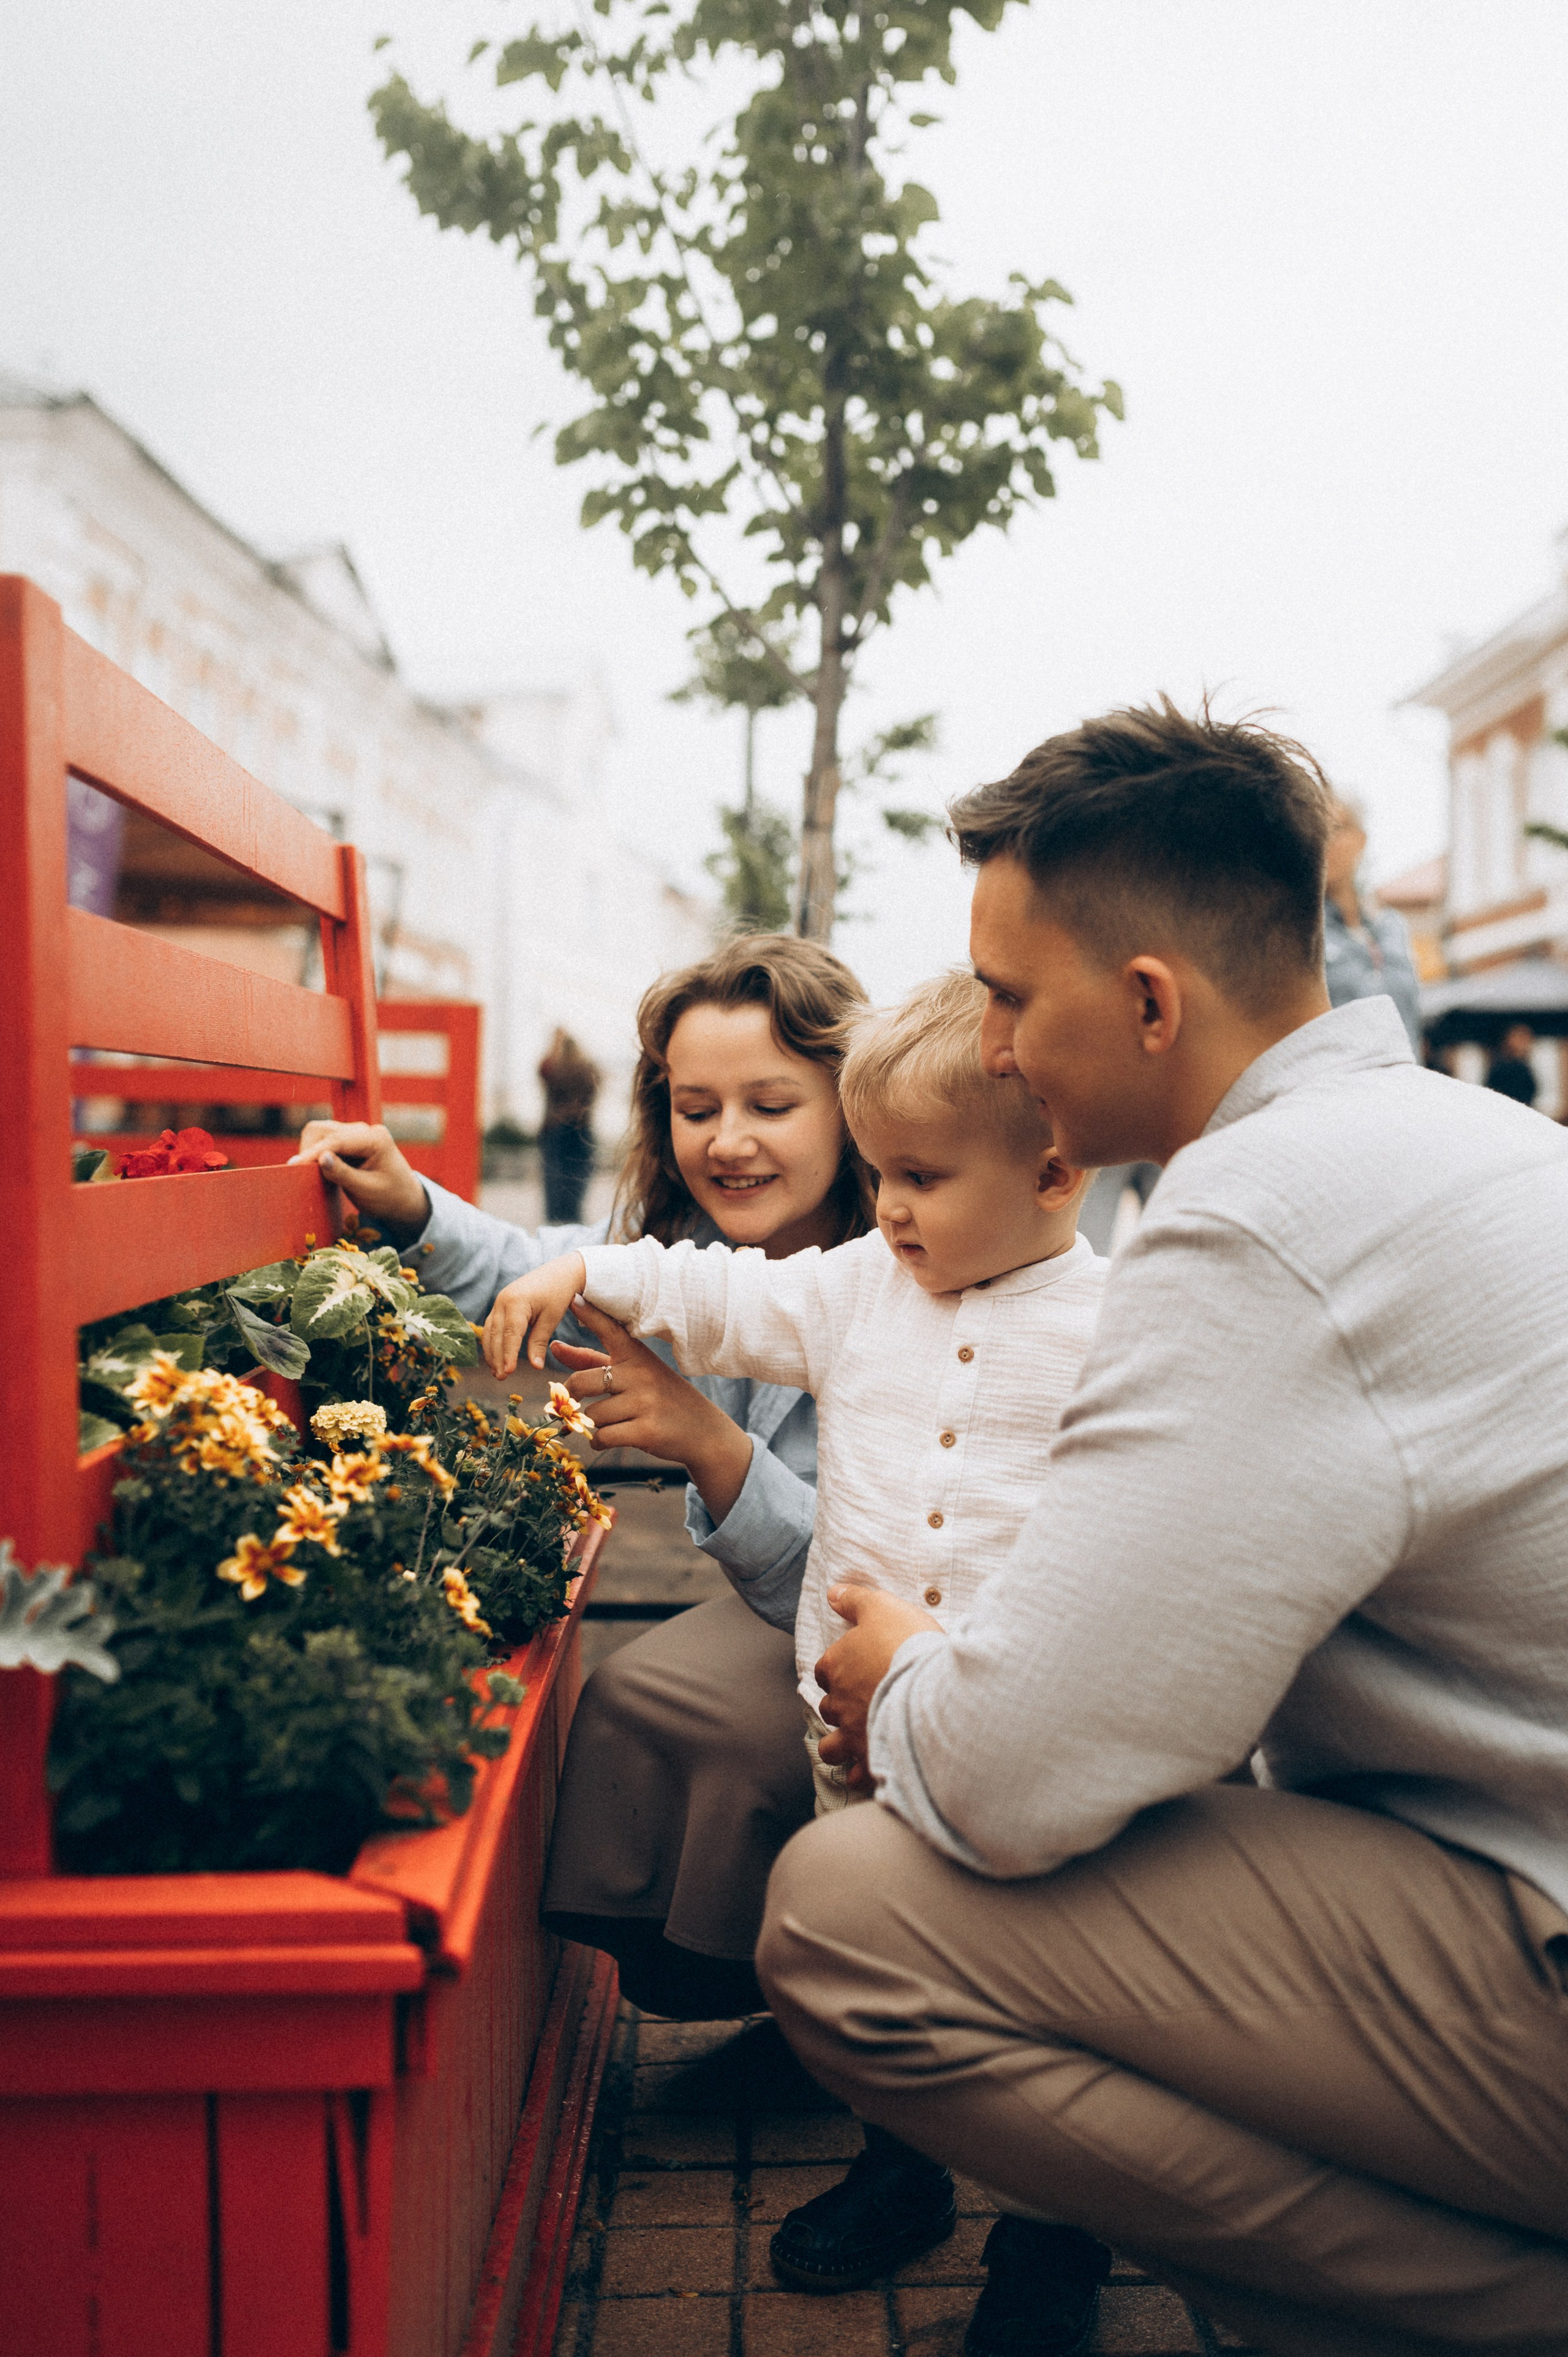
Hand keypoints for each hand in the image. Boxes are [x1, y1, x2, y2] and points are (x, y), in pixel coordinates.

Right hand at [289, 1121, 429, 1234]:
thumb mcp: (367, 1190)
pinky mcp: (350, 1140)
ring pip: (321, 1132)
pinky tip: (321, 1169)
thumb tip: (320, 1158)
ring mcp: (358, 1133)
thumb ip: (343, 1174)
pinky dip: (318, 1152)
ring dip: (312, 1150)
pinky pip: (326, 1140)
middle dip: (310, 1149)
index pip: (337, 1140)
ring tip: (313, 1173)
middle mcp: (366, 1130)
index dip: (313, 1153)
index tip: (294, 1166)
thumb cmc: (390, 1197)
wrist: (405, 1199)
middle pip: (325, 1130)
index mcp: (376, 1139)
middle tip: (304, 1174)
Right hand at [482, 1254, 588, 1376]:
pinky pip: (492, 1325)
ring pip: (490, 1331)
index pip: (510, 1334)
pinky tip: (496, 1356)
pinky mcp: (500, 1304)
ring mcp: (499, 1301)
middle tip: (501, 1378)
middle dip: (497, 1358)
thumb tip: (536, 1367)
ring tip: (496, 1371)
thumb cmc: (559, 1293)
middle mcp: (502, 1301)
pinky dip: (493, 1342)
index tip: (508, 1373)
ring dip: (492, 1352)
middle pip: (496, 1335)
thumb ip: (539, 1342)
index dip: (507, 1355)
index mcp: (516, 1302)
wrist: (559, 1271)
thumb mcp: (551, 1318)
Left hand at [552, 1300, 755, 1522]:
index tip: (574, 1298)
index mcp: (637, 1356)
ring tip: (611, 1422)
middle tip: (571, 1403)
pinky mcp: (645, 1431)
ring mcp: (644, 1403)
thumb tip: (554, 1346)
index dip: (591, 1314)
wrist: (702, 1432)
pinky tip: (608, 1439)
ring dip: (593, 1423)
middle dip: (572, 1395)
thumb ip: (591, 1359)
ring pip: (592, 1414)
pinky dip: (598, 1441)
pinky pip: (602, 1437)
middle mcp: (640, 1375)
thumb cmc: (661, 1398)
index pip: (610, 1330)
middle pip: (583, 1382)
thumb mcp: (634, 1373)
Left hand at [815, 1582, 943, 1791]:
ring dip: (839, 1747)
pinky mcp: (870, 1760)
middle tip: (864, 1704)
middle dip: (840, 1708)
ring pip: (830, 1748)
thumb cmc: (907, 1645)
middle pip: (828, 1708)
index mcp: (836, 1667)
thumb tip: (833, 1593)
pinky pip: (855, 1776)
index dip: (838, 1671)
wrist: (934, 1689)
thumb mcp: (882, 1608)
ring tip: (857, 1742)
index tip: (855, 1670)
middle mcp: (838, 1703)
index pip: (824, 1671)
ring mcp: (853, 1735)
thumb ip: (855, 1600)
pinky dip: (860, 1775)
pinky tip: (872, 1769)